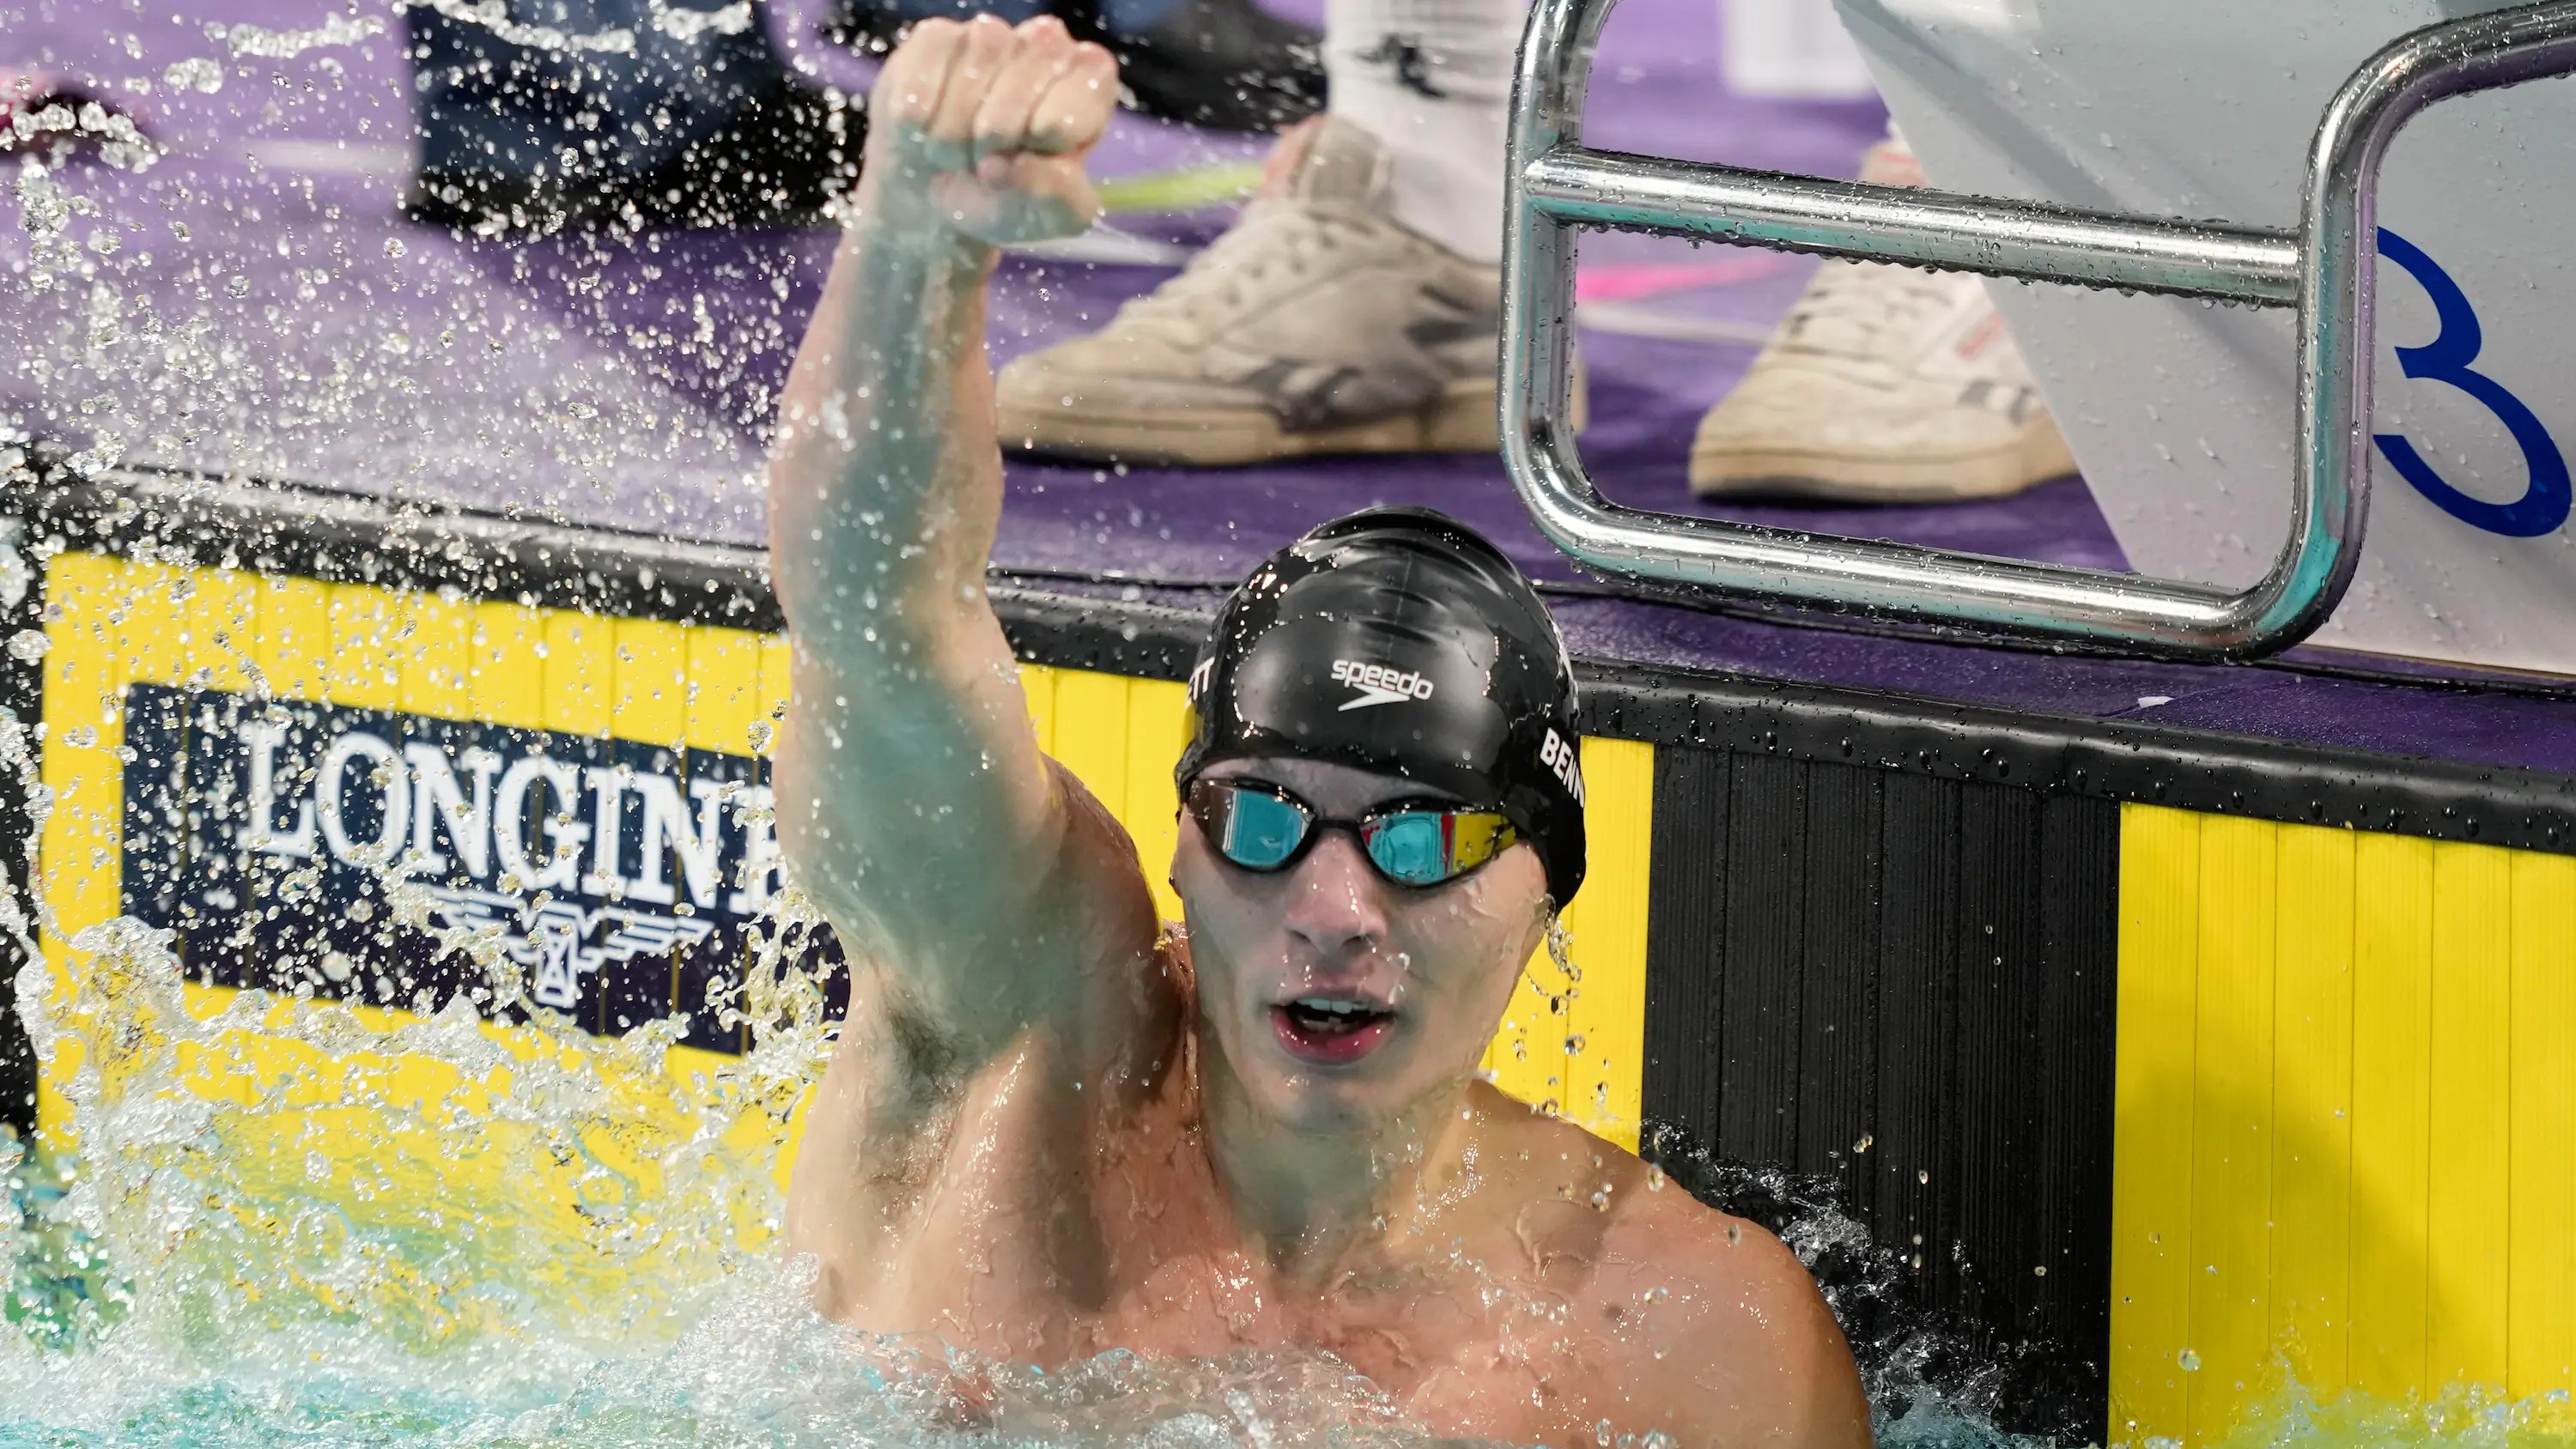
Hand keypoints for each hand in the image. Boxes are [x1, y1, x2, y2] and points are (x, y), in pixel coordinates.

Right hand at [861, 14, 1118, 247]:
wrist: (940, 196)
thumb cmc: (1009, 197)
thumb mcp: (1050, 216)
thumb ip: (1058, 198)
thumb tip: (1016, 165)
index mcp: (1090, 80)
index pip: (1069, 111)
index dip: (1040, 146)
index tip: (1031, 157)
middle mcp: (1047, 44)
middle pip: (1016, 98)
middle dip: (994, 148)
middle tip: (988, 161)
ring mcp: (990, 34)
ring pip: (967, 81)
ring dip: (952, 137)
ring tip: (957, 151)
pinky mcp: (936, 37)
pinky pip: (920, 79)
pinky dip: (917, 123)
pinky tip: (925, 129)